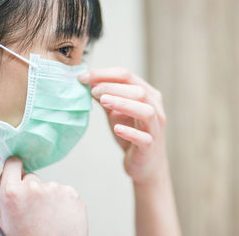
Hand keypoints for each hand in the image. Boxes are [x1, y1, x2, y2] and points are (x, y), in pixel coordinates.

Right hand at [0, 157, 87, 235]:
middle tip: (33, 210)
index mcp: (12, 192)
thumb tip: (4, 172)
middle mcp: (34, 187)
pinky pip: (65, 192)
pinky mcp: (72, 194)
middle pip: (32, 177)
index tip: (18, 174)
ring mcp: (55, 189)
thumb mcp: (2, 219)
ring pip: (50, 186)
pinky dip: (63, 202)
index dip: (15, 170)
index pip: (13, 163)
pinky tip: (59, 217)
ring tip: (47, 218)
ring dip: (49, 198)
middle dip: (32, 190)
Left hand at [79, 68, 167, 185]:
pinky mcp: (150, 147)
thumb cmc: (132, 134)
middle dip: (112, 87)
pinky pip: (143, 138)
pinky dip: (130, 132)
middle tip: (92, 90)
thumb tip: (87, 82)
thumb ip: (106, 97)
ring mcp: (155, 128)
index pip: (127, 76)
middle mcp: (155, 108)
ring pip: (146, 111)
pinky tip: (117, 129)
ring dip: (123, 104)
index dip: (104, 74)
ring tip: (103, 102)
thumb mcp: (116, 112)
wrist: (145, 164)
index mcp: (148, 95)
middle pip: (138, 91)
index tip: (82, 77)